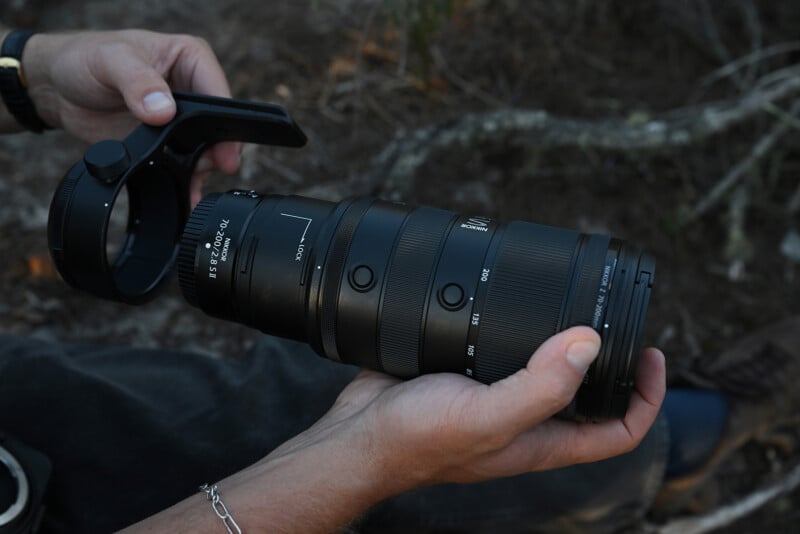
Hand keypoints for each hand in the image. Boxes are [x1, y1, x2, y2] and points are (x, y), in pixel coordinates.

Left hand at [20, 30, 239, 203]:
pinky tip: (184, 193)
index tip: (223, 149)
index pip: (219, 91)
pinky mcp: (166, 143)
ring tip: (189, 179)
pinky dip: (185, 181)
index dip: (224, 122)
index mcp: (190, 59)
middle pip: (218, 126)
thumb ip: (138, 82)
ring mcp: (180, 120)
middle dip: (216, 150)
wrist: (56, 89)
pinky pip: (184, 166)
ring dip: (200, 168)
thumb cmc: (83, 58)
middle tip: (209, 168)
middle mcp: (191, 90)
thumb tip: (164, 110)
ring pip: (205, 150)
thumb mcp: (110, 61)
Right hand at [317, 326, 665, 486]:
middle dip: (610, 361)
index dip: (645, 397)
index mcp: (542, 441)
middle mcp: (525, 421)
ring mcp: (496, 397)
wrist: (357, 434)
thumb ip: (540, 387)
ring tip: (573, 302)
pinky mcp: (467, 373)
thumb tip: (589, 344)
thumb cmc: (417, 440)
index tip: (650, 355)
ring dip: (565, 341)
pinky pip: (506, 350)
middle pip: (588, 397)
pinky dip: (519, 327)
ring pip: (547, 369)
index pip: (617, 430)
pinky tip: (512, 301)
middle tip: (614, 318)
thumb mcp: (487, 417)